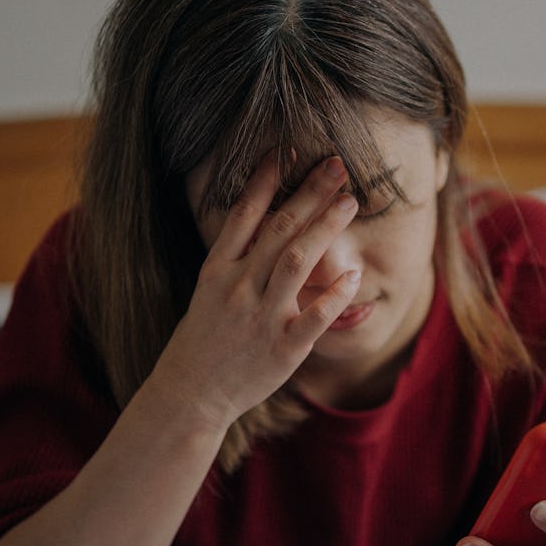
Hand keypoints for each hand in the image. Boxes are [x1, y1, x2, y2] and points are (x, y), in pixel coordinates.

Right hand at [151, 156, 360, 431]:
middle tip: (337, 165)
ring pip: (298, 261)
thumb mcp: (208, 292)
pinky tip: (354, 273)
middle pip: (279, 229)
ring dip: (326, 227)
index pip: (243, 215)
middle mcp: (240, 287)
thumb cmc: (202, 340)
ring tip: (349, 201)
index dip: (265, 180)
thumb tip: (265, 223)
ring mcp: (262, 317)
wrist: (190, 394)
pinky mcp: (284, 348)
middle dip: (310, 193)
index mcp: (218, 271)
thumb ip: (237, 260)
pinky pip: (316, 315)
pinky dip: (337, 293)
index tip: (287, 151)